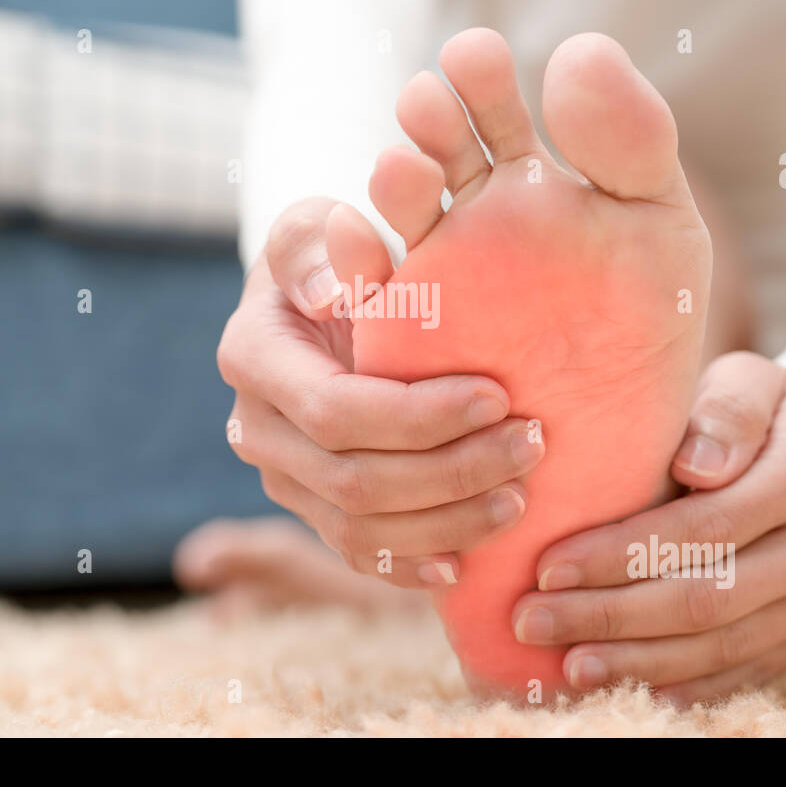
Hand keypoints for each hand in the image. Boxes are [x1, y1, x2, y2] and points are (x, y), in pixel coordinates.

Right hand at [217, 197, 541, 587]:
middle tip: (531, 445)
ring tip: (521, 494)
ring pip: (358, 528)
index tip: (496, 396)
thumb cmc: (336, 249)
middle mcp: (256, 429)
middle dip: (450, 471)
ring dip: (446, 521)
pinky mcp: (313, 509)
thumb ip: (319, 243)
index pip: (336, 411)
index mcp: (254, 356)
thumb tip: (328, 290)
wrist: (325, 297)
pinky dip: (412, 562)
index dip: (418, 416)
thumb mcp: (320, 223)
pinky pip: (358, 554)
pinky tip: (466, 563)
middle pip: (353, 480)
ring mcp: (284, 478)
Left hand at [513, 351, 785, 704]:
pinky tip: (616, 683)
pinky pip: (737, 672)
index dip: (621, 553)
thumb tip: (697, 466)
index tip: (548, 566)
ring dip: (633, 659)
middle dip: (610, 614)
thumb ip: (727, 410)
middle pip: (705, 597)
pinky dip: (674, 683)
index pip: (702, 527)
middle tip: (533, 620)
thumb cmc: (765, 413)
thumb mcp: (753, 381)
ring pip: (717, 646)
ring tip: (563, 661)